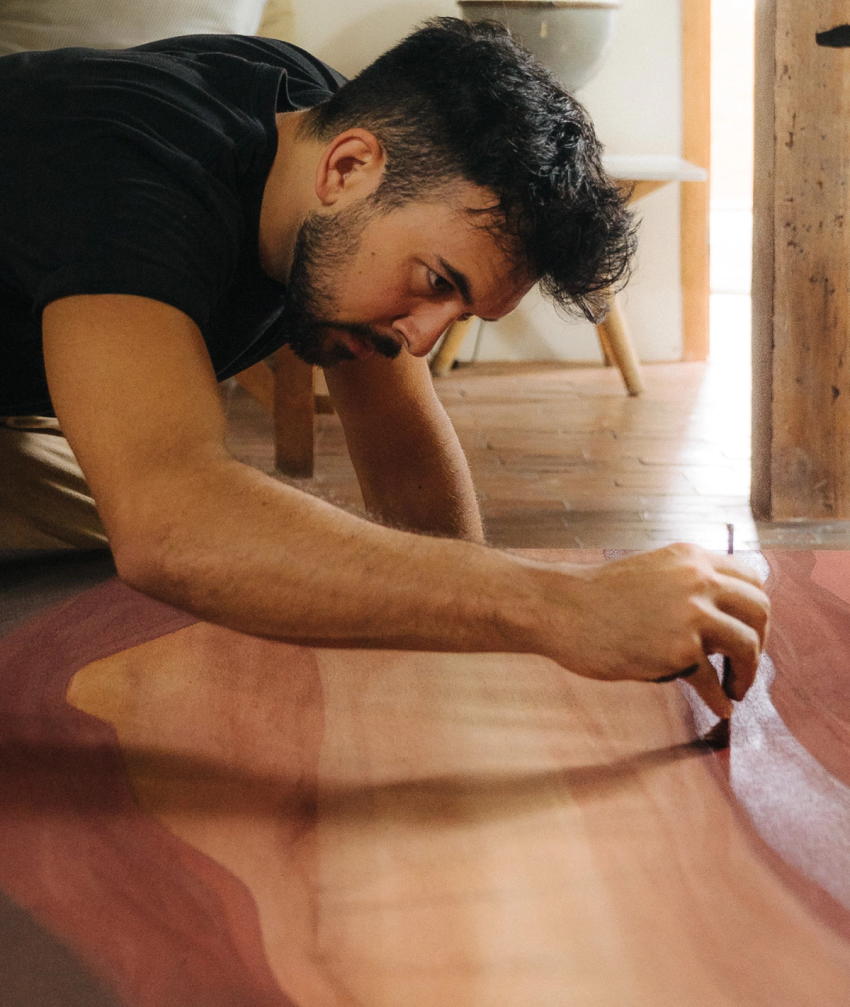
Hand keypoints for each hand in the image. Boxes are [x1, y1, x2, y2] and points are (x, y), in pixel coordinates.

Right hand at [541, 543, 769, 717]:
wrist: (560, 608)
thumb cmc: (595, 597)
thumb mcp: (650, 573)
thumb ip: (685, 585)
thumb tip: (716, 620)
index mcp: (691, 558)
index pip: (750, 578)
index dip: (754, 610)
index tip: (748, 630)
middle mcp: (698, 580)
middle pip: (759, 610)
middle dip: (760, 642)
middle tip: (746, 663)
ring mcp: (690, 615)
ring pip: (747, 645)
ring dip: (748, 673)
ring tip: (737, 689)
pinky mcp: (678, 650)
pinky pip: (713, 681)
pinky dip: (720, 700)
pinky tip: (720, 709)